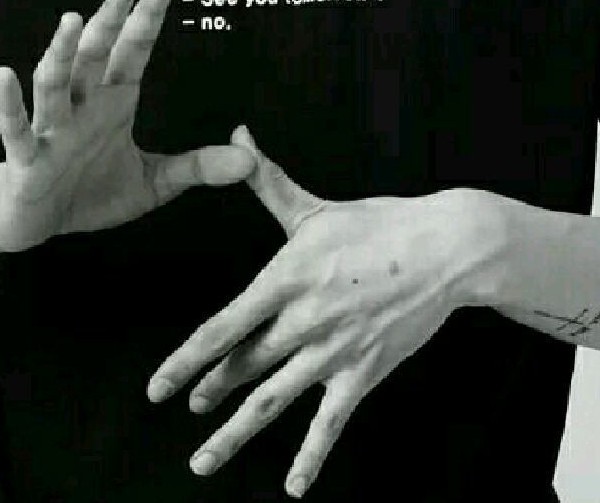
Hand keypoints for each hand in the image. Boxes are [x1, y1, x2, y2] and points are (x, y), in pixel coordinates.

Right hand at [0, 0, 256, 252]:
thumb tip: (251, 160)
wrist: (35, 223)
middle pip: (96, 54)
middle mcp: (82, 105)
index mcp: (113, 101)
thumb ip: (198, 167)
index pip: (134, 47)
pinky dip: (10, 102)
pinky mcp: (26, 158)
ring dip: (63, 52)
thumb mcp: (154, 182)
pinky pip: (17, 127)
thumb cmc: (89, 192)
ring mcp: (52, 129)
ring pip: (55, 83)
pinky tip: (5, 75)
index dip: (148, 12)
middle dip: (110, 20)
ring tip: (74, 21)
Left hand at [146, 125, 487, 497]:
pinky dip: (310, 458)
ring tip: (203, 459)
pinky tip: (293, 488)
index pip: (222, 327)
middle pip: (243, 367)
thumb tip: (236, 133)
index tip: (157, 387)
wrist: (442, 248)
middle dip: (211, 390)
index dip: (185, 360)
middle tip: (189, 410)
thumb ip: (266, 178)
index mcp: (284, 278)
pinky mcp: (363, 373)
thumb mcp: (313, 205)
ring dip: (236, 433)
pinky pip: (330, 423)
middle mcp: (301, 321)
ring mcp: (332, 352)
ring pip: (273, 401)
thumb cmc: (375, 223)